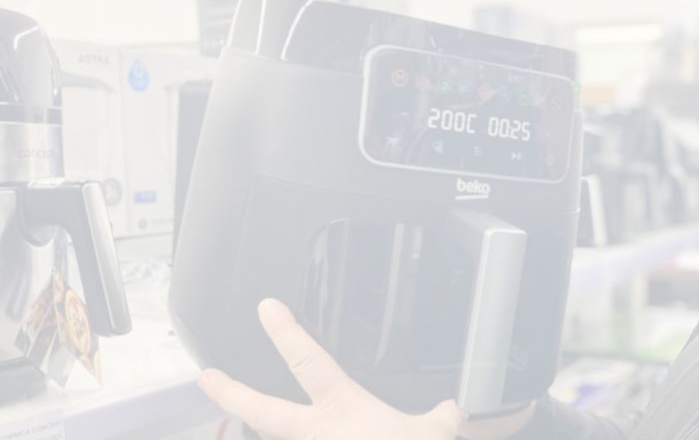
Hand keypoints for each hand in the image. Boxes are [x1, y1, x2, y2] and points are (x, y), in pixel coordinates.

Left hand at [198, 298, 464, 439]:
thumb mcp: (433, 435)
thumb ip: (439, 418)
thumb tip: (452, 409)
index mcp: (343, 410)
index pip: (309, 363)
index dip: (286, 334)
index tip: (267, 309)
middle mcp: (318, 435)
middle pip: (264, 411)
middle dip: (231, 393)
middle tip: (206, 377)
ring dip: (263, 433)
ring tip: (240, 415)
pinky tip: (291, 436)